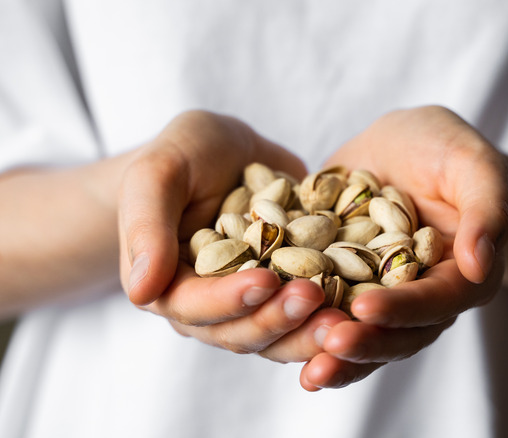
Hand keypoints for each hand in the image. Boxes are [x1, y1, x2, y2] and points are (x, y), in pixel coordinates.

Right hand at [118, 111, 348, 360]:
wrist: (225, 152)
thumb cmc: (182, 156)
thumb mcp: (157, 173)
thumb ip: (145, 226)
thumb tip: (142, 293)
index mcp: (168, 286)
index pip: (194, 307)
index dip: (228, 299)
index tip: (263, 281)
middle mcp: (211, 306)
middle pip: (241, 331)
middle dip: (278, 319)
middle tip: (315, 297)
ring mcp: (253, 304)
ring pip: (279, 336)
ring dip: (310, 330)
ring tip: (346, 315)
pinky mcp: (289, 292)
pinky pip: (311, 315)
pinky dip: (334, 314)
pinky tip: (366, 304)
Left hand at [299, 106, 507, 389]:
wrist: (400, 147)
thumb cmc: (445, 149)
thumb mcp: (474, 165)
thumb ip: (487, 209)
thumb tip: (480, 263)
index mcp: (462, 276)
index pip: (436, 302)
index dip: (403, 309)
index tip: (365, 308)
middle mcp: (421, 298)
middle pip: (398, 336)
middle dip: (365, 345)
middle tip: (328, 348)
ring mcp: (380, 297)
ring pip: (363, 337)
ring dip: (335, 357)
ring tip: (309, 372)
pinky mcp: (343, 287)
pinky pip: (327, 317)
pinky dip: (304, 331)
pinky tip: (275, 338)